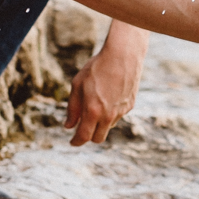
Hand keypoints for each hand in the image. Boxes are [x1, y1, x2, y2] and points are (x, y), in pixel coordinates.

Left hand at [64, 28, 143, 144]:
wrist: (123, 56)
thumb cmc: (97, 68)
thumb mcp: (77, 85)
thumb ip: (73, 108)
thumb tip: (68, 126)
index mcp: (93, 111)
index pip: (83, 136)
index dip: (76, 142)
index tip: (72, 142)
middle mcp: (108, 115)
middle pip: (98, 138)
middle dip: (88, 136)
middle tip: (82, 128)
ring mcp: (121, 111)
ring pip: (108, 127)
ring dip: (100, 123)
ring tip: (96, 104)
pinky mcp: (130, 105)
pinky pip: (117, 116)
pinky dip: (110, 113)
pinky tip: (108, 96)